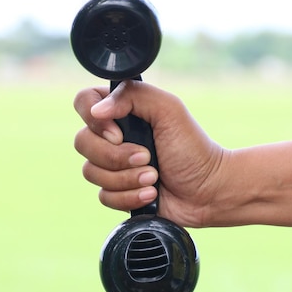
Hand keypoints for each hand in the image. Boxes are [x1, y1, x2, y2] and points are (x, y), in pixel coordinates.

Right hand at [74, 80, 224, 227]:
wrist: (208, 192)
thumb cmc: (193, 149)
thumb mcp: (169, 110)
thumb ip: (133, 95)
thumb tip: (97, 110)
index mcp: (122, 110)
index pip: (84, 103)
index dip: (94, 120)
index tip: (118, 133)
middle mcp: (113, 136)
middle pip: (82, 142)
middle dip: (117, 156)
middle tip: (147, 157)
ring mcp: (113, 166)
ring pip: (91, 172)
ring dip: (127, 178)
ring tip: (154, 178)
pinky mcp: (117, 192)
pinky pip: (104, 196)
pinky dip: (129, 196)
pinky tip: (150, 193)